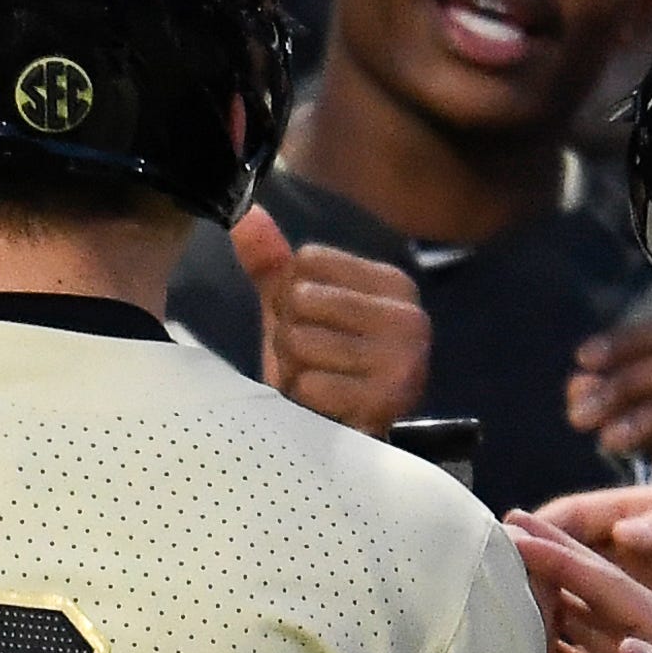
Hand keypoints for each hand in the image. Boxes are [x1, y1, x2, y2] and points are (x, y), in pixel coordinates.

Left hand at [232, 209, 427, 436]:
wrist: (348, 439)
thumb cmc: (323, 366)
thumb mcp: (297, 310)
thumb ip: (271, 261)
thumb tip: (244, 213)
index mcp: (393, 284)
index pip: (308, 260)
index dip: (290, 293)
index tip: (312, 324)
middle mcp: (407, 316)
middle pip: (302, 298)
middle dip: (289, 333)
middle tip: (311, 360)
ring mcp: (402, 360)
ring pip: (300, 340)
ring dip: (293, 368)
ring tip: (315, 382)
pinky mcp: (384, 402)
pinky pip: (309, 384)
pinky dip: (303, 399)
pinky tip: (322, 407)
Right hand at [504, 516, 651, 652]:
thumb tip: (627, 646)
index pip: (608, 585)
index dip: (566, 557)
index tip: (522, 532)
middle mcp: (650, 642)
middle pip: (590, 595)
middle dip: (549, 563)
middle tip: (502, 534)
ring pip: (583, 630)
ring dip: (547, 605)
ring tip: (503, 584)